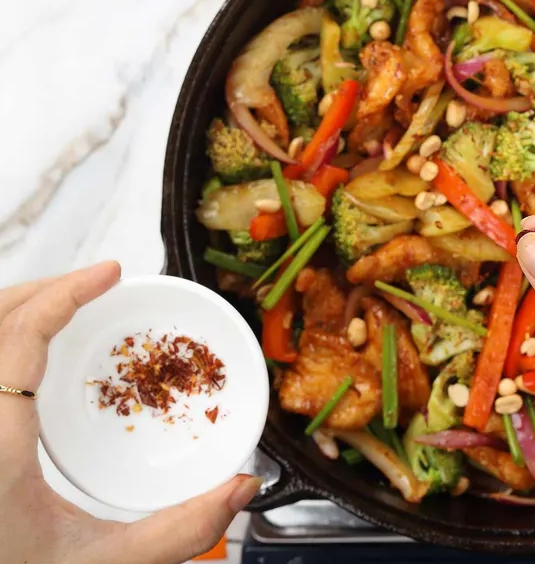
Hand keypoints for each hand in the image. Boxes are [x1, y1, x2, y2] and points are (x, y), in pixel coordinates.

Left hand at [0, 262, 261, 563]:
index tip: (110, 273)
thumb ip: (178, 532)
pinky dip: (8, 339)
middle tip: (97, 284)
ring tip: (70, 305)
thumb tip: (240, 488)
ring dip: (19, 309)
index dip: (64, 293)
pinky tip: (37, 354)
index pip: (19, 338)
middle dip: (41, 288)